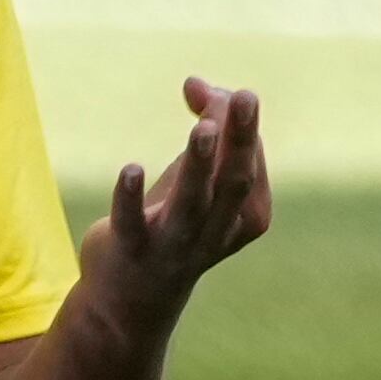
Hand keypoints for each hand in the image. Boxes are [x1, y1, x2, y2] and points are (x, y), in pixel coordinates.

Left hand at [79, 75, 272, 329]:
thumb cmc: (174, 223)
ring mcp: (175, 243)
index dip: (235, 121)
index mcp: (247, 215)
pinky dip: (131, 196)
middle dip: (241, 139)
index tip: (213, 91)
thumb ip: (206, 122)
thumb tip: (195, 82)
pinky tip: (131, 168)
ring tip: (203, 128)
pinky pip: (132, 222)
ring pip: (192, 202)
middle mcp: (216, 231)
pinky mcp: (131, 248)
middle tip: (245, 95)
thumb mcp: (196, 174)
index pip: (249, 161)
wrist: (133, 297)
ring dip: (199, 164)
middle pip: (234, 182)